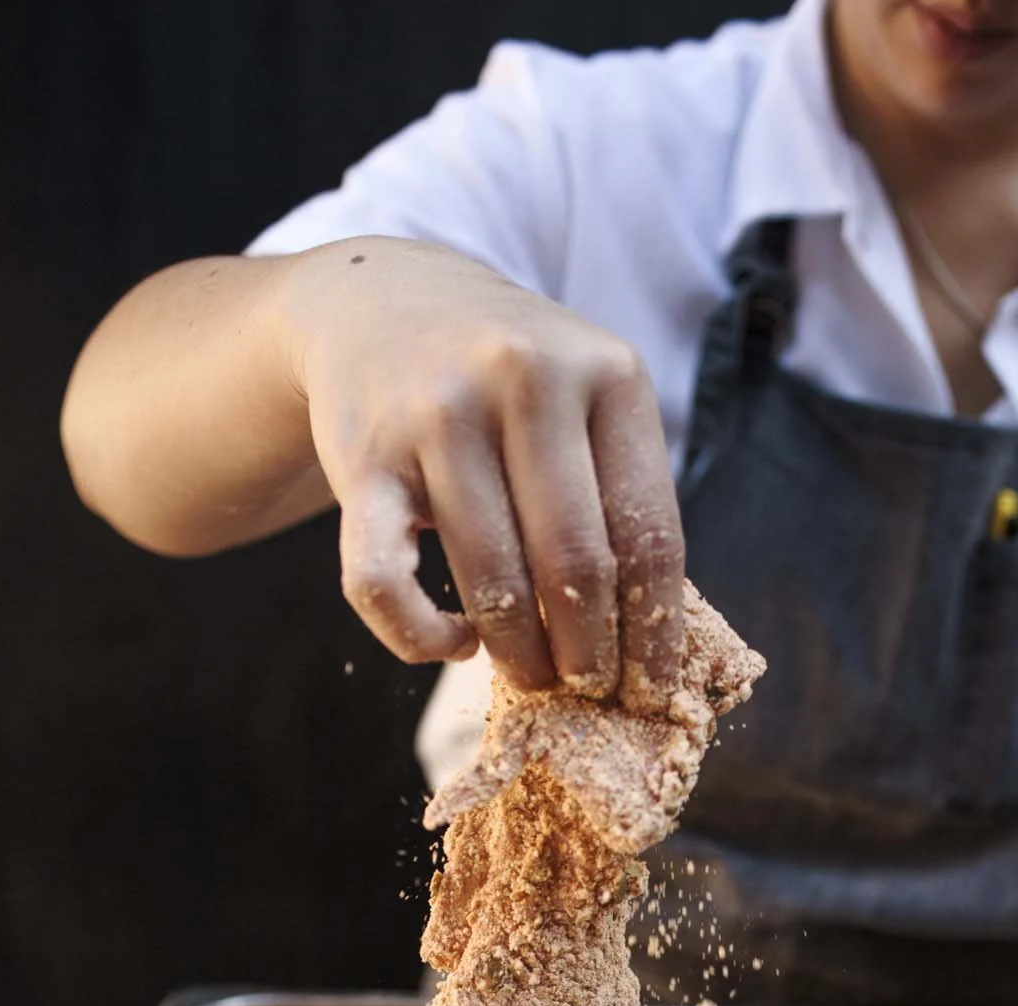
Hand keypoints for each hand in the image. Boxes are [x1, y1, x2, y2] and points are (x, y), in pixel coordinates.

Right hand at [284, 238, 684, 704]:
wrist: (384, 302)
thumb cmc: (510, 381)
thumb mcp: (586, 400)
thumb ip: (619, 493)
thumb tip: (651, 644)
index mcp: (608, 374)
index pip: (649, 535)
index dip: (654, 632)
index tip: (652, 689)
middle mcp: (525, 381)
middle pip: (575, 567)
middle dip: (587, 655)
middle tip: (587, 692)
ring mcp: (437, 416)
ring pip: (491, 582)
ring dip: (517, 655)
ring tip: (530, 676)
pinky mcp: (362, 459)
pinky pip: (385, 585)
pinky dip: (422, 638)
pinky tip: (454, 642)